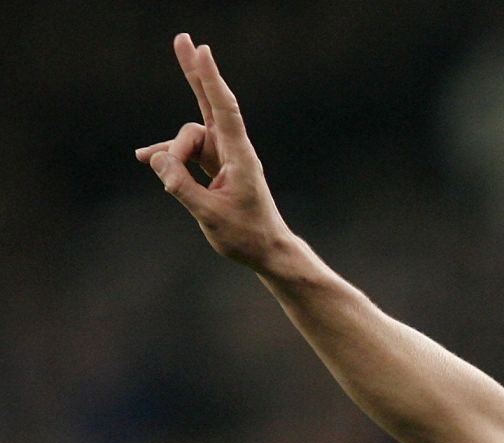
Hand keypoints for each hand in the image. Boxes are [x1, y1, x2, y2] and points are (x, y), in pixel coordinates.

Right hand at [135, 33, 292, 270]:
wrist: (267, 251)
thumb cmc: (246, 236)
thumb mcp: (209, 215)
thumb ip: (182, 187)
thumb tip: (156, 159)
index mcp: (239, 157)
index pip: (223, 110)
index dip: (212, 80)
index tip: (204, 51)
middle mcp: (232, 150)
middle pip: (209, 103)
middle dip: (195, 72)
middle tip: (184, 38)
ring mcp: (223, 156)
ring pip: (187, 140)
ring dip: (171, 156)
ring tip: (167, 182)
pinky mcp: (215, 166)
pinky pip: (185, 152)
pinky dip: (168, 156)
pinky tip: (144, 157)